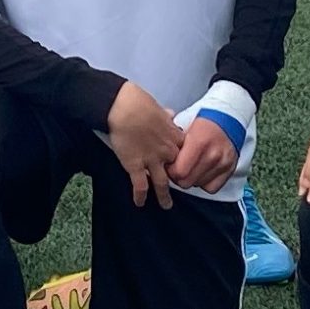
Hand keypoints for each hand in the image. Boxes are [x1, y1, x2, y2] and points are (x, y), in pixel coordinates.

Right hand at [104, 81, 183, 208]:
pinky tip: (139, 203)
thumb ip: (166, 115)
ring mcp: (151, 160)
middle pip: (178, 170)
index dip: (185, 159)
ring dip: (164, 196)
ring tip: (166, 206)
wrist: (123, 107)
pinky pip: (140, 186)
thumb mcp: (158, 107)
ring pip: (162, 183)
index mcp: (173, 135)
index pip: (186, 152)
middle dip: (179, 180)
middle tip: (179, 188)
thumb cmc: (139, 102)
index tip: (184, 164)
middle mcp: (166, 151)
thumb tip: (170, 114)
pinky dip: (140, 196)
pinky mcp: (134, 165)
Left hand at [167, 119, 238, 194]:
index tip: (168, 164)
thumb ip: (172, 142)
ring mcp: (223, 164)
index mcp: (200, 142)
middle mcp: (213, 155)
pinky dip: (204, 182)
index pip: (179, 171)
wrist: (227, 119)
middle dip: (178, 177)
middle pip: (186, 181)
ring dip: (191, 179)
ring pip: (197, 185)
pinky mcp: (229, 170)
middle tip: (177, 167)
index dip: (169, 170)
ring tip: (190, 166)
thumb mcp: (184, 125)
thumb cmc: (202, 123)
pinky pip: (211, 188)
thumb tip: (158, 157)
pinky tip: (201, 171)